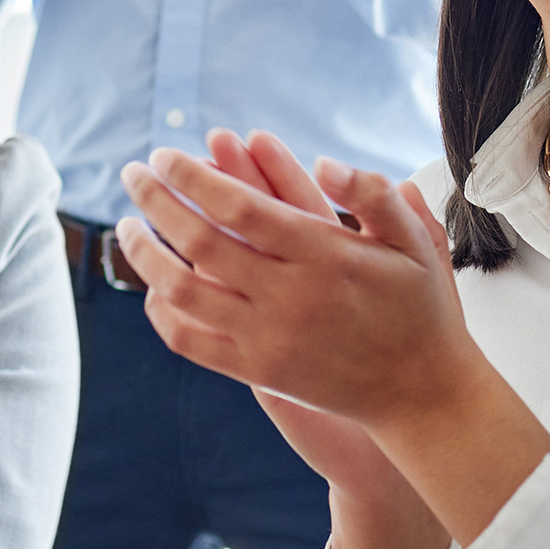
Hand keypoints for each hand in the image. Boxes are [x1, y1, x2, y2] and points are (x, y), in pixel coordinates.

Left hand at [114, 133, 549, 548]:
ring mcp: (267, 338)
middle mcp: (289, 298)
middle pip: (198, 241)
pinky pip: (190, 340)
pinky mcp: (257, 371)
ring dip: (145, 253)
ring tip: (128, 224)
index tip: (166, 154)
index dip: (193, 177)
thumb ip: (374, 194)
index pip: (239, 206)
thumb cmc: (421, 310)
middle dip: (156, 201)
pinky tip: (153, 284)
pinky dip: (161, 311)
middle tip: (133, 173)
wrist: (420, 393)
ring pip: (181, 291)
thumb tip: (323, 162)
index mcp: (325, 256)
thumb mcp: (416, 242)